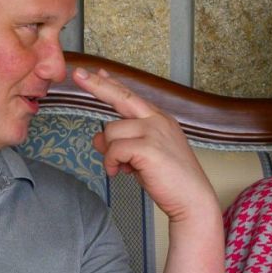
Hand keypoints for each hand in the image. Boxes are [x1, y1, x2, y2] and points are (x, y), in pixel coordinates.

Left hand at [71, 67, 216, 221]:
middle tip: (78, 75)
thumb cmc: (170, 180)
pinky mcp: (148, 148)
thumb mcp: (142, 158)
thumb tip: (97, 138)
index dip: (111, 83)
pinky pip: (113, 149)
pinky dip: (111, 163)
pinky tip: (120, 173)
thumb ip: (122, 144)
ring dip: (109, 152)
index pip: (131, 96)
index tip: (97, 72)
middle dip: (97, 85)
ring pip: (110, 131)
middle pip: (121, 96)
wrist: (193, 199)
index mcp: (159, 119)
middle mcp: (157, 120)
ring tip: (122, 167)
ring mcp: (154, 131)